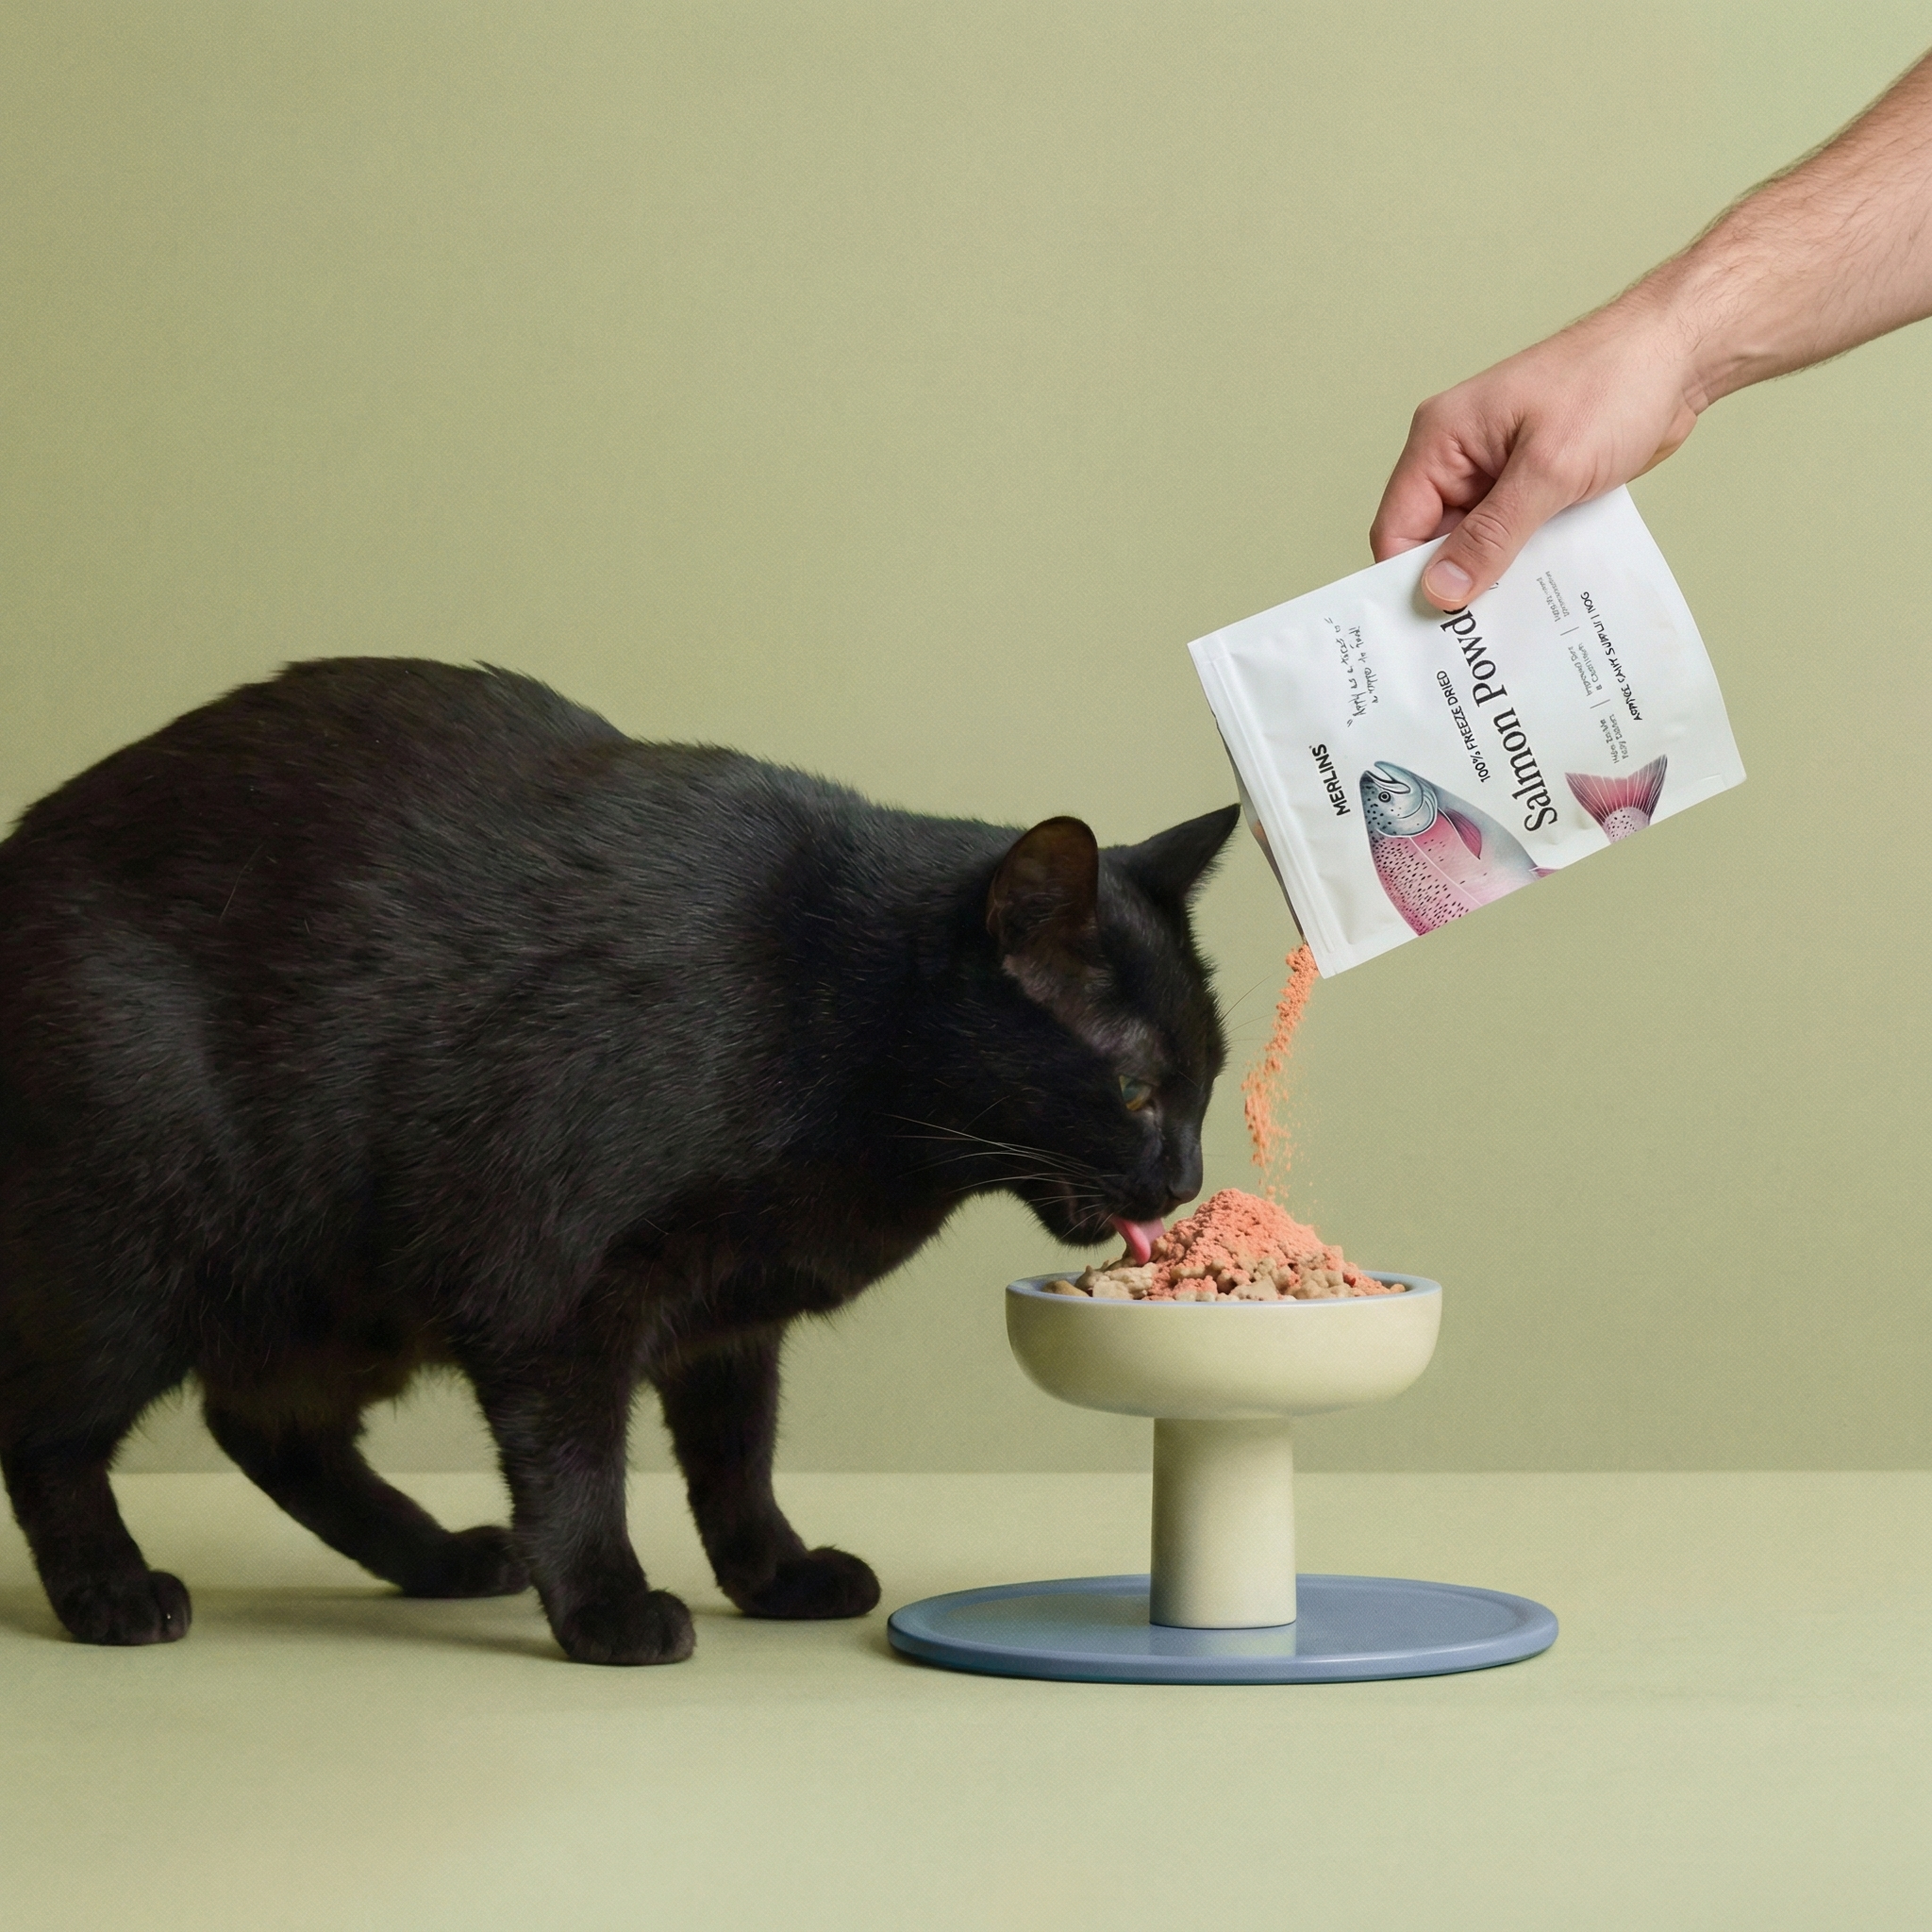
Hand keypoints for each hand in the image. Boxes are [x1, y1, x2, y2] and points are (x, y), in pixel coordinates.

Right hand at [1370, 296, 1704, 608]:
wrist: (1680, 353)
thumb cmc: (1615, 382)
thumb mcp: (1549, 468)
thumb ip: (1492, 534)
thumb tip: (1441, 589)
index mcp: (1442, 438)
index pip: (1398, 525)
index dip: (1408, 578)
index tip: (1434, 626)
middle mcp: (1459, 456)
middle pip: (1431, 541)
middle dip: (1454, 584)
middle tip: (1478, 635)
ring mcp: (1494, 471)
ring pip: (1474, 545)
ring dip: (1494, 577)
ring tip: (1514, 617)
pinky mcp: (1529, 484)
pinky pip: (1511, 537)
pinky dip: (1524, 563)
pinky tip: (1543, 588)